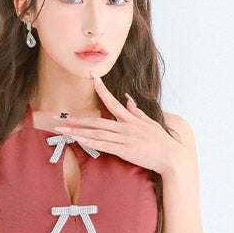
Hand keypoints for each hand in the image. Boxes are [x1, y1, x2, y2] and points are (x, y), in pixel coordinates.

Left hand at [52, 70, 182, 174]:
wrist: (171, 156)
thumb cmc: (161, 141)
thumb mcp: (150, 122)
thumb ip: (136, 111)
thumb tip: (127, 99)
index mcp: (131, 119)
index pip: (112, 101)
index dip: (101, 88)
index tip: (92, 76)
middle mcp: (125, 127)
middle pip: (97, 121)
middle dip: (78, 120)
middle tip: (62, 120)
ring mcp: (124, 139)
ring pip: (97, 133)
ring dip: (78, 131)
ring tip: (63, 131)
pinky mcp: (125, 151)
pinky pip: (104, 146)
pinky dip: (90, 142)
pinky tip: (79, 140)